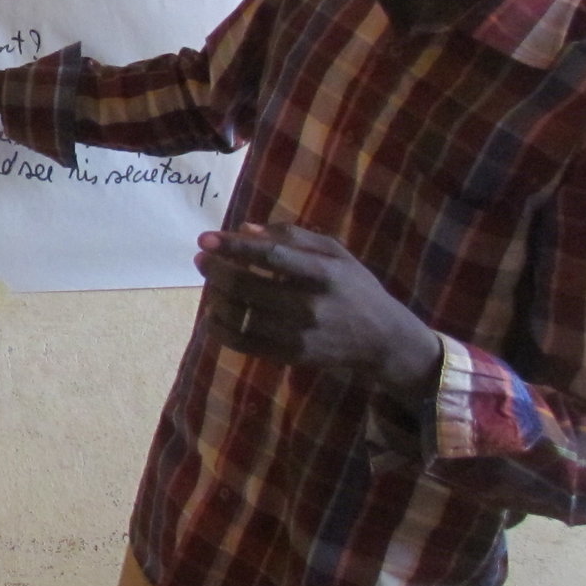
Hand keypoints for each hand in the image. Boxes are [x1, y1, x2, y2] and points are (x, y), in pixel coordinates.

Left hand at [195, 221, 443, 401]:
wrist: (383, 341)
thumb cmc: (355, 288)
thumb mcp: (336, 253)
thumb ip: (293, 237)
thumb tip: (245, 228)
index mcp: (324, 273)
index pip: (271, 255)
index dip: (234, 246)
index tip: (206, 238)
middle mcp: (310, 305)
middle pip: (247, 286)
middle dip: (216, 270)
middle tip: (201, 259)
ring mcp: (299, 334)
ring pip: (240, 315)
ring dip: (215, 297)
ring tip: (211, 285)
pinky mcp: (291, 357)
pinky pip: (244, 343)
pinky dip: (221, 329)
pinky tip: (214, 315)